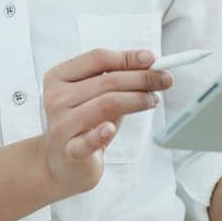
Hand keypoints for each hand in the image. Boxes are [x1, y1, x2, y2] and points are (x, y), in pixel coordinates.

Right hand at [37, 45, 172, 199]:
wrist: (60, 162)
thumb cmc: (82, 123)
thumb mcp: (96, 95)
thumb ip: (116, 78)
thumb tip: (148, 63)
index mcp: (59, 77)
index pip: (98, 58)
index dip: (128, 57)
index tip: (152, 58)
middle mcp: (57, 98)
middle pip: (107, 80)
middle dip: (142, 78)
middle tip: (164, 79)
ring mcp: (62, 124)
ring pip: (106, 104)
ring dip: (136, 100)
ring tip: (152, 100)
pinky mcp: (69, 151)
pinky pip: (87, 141)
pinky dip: (101, 134)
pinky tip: (111, 129)